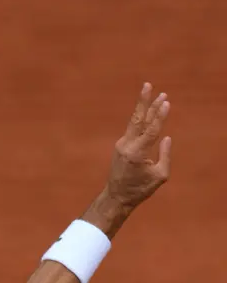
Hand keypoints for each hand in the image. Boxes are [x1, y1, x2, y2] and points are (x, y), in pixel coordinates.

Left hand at [106, 82, 171, 211]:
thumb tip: (166, 137)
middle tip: (148, 85)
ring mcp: (121, 145)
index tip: (166, 102)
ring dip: (145, 108)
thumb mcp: (159, 176)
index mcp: (137, 154)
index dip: (159, 116)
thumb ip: (165, 155)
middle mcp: (127, 146)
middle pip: (138, 120)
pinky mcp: (120, 146)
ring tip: (156, 94)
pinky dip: (142, 120)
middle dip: (144, 102)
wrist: (116, 197)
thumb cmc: (139, 189)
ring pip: (135, 122)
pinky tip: (149, 111)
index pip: (151, 130)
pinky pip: (133, 130)